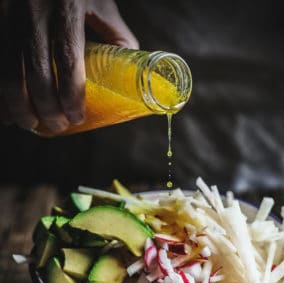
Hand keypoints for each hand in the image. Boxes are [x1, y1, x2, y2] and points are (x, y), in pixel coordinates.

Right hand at [0, 0, 137, 132]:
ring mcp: (9, 15)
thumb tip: (130, 69)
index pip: (68, 60)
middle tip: (56, 126)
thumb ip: (115, 34)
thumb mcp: (99, 3)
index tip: (76, 117)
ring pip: (7, 70)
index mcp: (66, 8)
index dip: (71, 95)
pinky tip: (5, 109)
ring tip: (29, 124)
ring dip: (17, 105)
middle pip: (36, 72)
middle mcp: (34, 12)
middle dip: (45, 108)